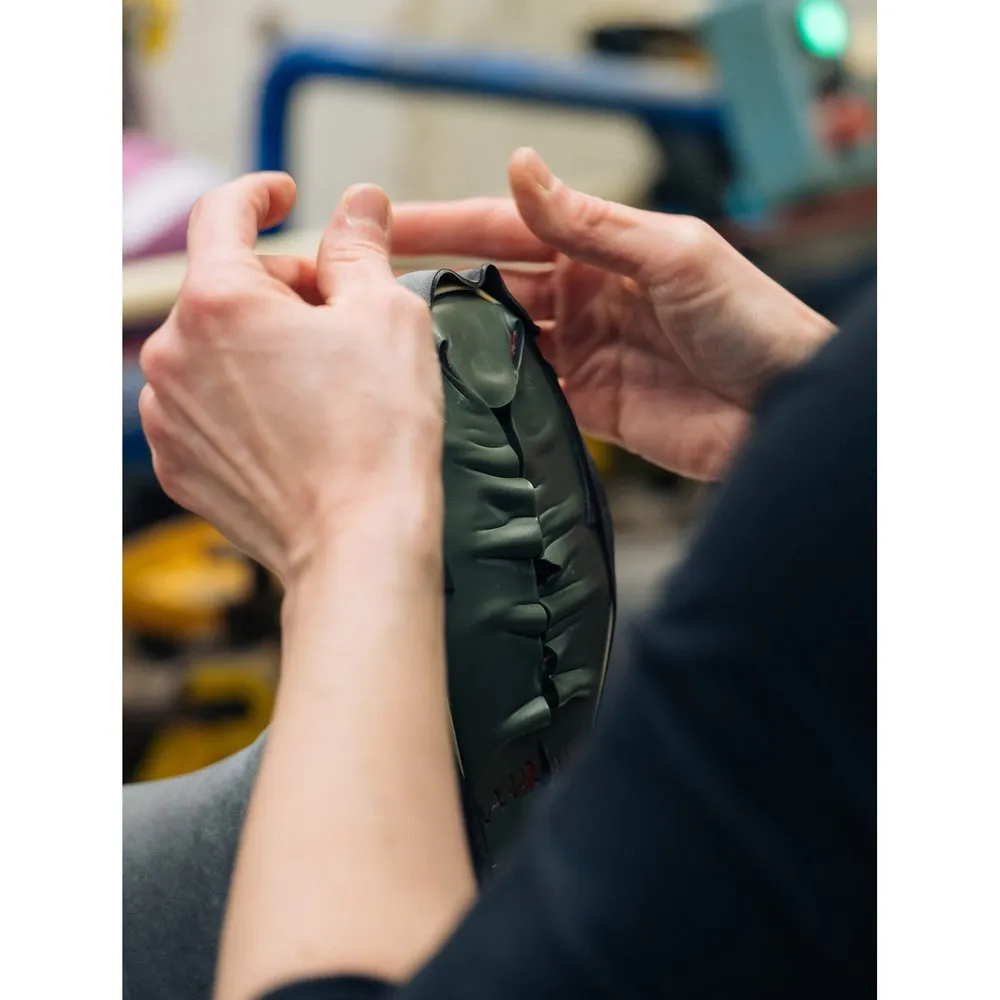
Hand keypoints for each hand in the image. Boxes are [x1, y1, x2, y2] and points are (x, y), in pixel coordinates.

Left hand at [138, 173, 442, 581]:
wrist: (358, 541)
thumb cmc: (377, 432)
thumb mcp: (386, 314)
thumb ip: (360, 246)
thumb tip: (360, 203)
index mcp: (218, 301)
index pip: (222, 213)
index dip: (259, 192)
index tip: (284, 194)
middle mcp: (173, 354)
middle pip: (225, 287)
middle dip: (280, 289)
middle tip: (341, 321)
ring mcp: (169, 414)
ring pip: (213, 348)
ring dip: (260, 346)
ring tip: (322, 384)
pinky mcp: (178, 463)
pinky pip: (206, 404)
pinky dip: (243, 398)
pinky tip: (295, 424)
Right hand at [392, 148, 834, 479]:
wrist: (789, 411)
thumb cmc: (756, 323)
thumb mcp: (674, 255)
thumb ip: (592, 223)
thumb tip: (524, 169)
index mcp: (603, 249)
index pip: (506, 229)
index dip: (444, 226)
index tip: (386, 226)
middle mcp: (586, 298)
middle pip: (492, 285)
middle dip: (435, 285)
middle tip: (371, 292)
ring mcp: (585, 354)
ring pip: (502, 343)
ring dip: (458, 345)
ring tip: (401, 350)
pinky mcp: (592, 407)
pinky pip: (529, 397)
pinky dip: (495, 397)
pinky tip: (458, 398)